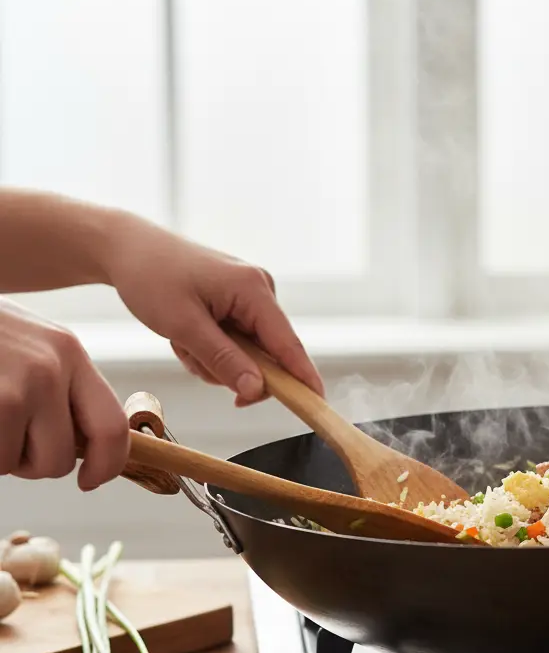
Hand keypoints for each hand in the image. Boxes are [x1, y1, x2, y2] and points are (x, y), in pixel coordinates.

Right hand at [0, 298, 128, 489]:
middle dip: (28, 463)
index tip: (89, 481)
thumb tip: (88, 448)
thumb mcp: (28, 345)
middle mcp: (48, 368)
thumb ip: (60, 387)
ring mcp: (12, 387)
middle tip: (3, 436)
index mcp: (69, 353)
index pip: (112, 427)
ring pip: (13, 464)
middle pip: (59, 459)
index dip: (106, 465)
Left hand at [104, 216, 323, 405]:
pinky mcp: (238, 302)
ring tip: (181, 340)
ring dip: (214, 360)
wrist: (127, 248)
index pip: (288, 345)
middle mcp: (260, 290)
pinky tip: (186, 335)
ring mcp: (251, 296)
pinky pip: (236, 343)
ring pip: (247, 353)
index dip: (303, 378)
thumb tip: (258, 390)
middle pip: (266, 355)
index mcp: (254, 290)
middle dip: (230, 368)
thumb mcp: (183, 325)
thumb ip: (224, 360)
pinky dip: (211, 348)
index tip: (317, 404)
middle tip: (190, 356)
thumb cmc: (150, 277)